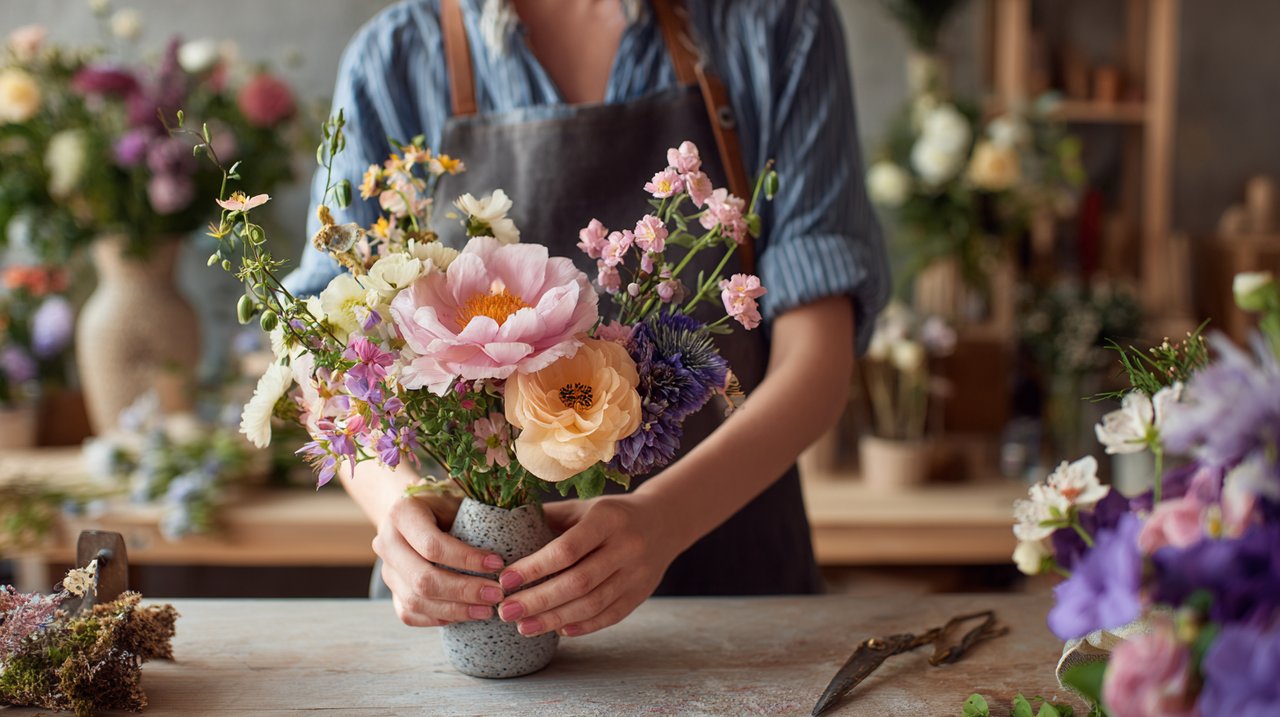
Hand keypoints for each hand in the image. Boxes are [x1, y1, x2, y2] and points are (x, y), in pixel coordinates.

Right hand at [372, 495, 506, 626]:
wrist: (412, 513)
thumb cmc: (444, 505)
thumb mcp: (456, 498)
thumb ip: (475, 514)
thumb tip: (513, 537)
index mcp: (402, 514)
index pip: (432, 545)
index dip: (466, 559)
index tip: (498, 565)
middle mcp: (386, 542)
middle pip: (422, 578)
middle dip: (463, 591)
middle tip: (496, 595)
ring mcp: (386, 570)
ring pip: (415, 601)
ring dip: (455, 610)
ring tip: (487, 610)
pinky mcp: (391, 591)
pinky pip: (410, 614)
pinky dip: (438, 618)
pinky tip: (464, 615)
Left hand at [494, 492, 685, 638]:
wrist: (663, 521)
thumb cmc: (611, 514)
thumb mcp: (583, 508)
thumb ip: (549, 520)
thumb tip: (501, 533)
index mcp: (607, 519)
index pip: (567, 549)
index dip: (534, 568)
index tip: (505, 580)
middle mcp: (626, 547)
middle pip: (578, 582)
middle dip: (538, 600)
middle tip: (505, 612)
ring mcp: (637, 574)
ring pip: (592, 604)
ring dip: (554, 619)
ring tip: (523, 627)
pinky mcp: (641, 594)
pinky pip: (609, 616)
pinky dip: (582, 626)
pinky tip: (557, 630)